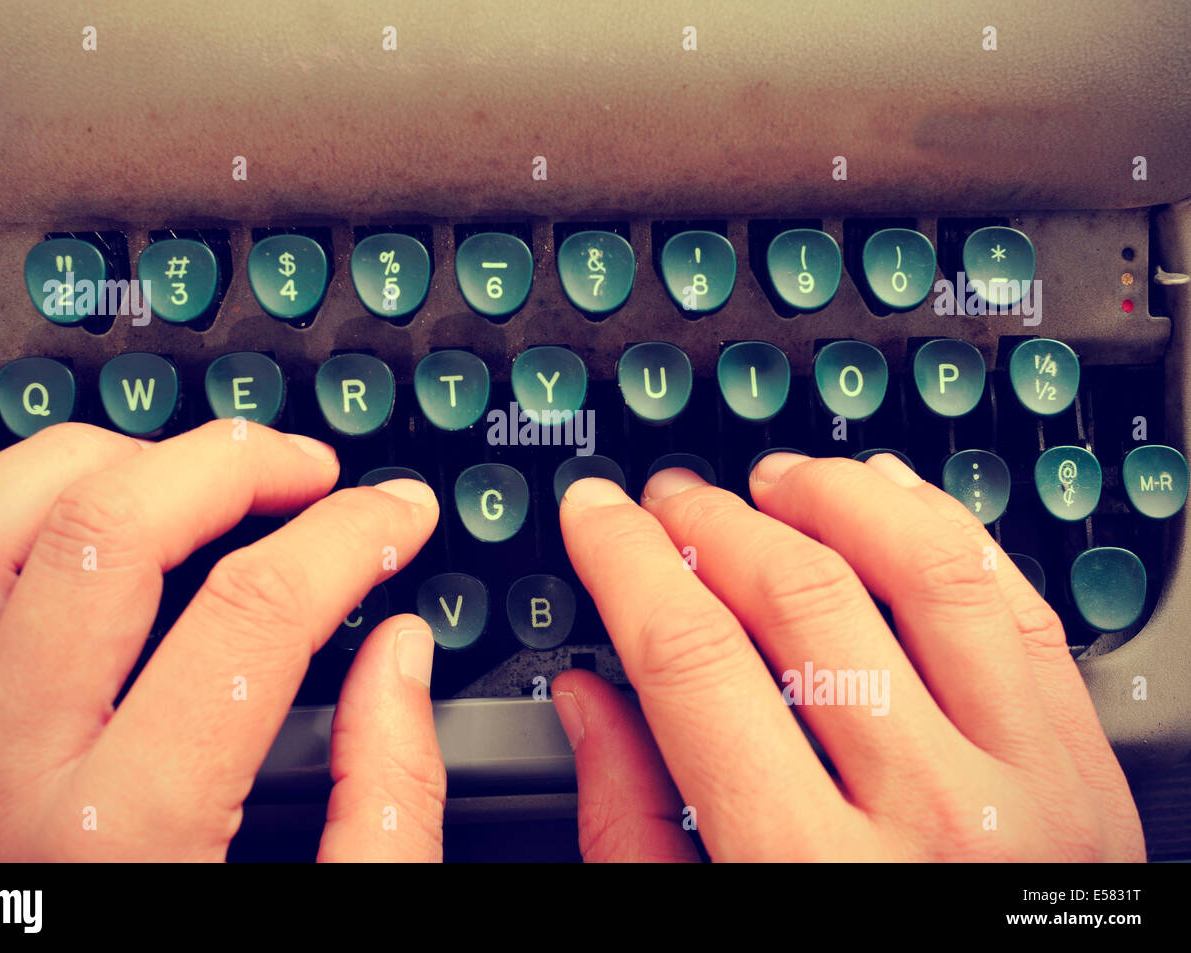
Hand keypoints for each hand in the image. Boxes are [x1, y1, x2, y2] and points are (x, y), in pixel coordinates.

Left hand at [0, 422, 445, 860]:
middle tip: (306, 473)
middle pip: (111, 536)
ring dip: (102, 462)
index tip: (394, 518)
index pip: (257, 614)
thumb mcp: (312, 933)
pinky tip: (65, 513)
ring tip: (186, 469)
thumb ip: (385, 808)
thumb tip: (404, 658)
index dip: (351, 537)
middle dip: (235, 468)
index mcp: (125, 841)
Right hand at [552, 453, 1144, 861]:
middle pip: (802, 600)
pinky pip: (1019, 607)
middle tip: (667, 501)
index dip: (627, 561)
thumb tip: (589, 699)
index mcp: (810, 873)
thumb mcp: (703, 934)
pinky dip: (946, 531)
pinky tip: (887, 498)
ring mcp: (1031, 787)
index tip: (597, 515)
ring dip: (835, 499)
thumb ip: (631, 826)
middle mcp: (933, 820)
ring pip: (926, 571)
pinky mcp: (1085, 770)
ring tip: (774, 480)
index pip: (694, 660)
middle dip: (712, 523)